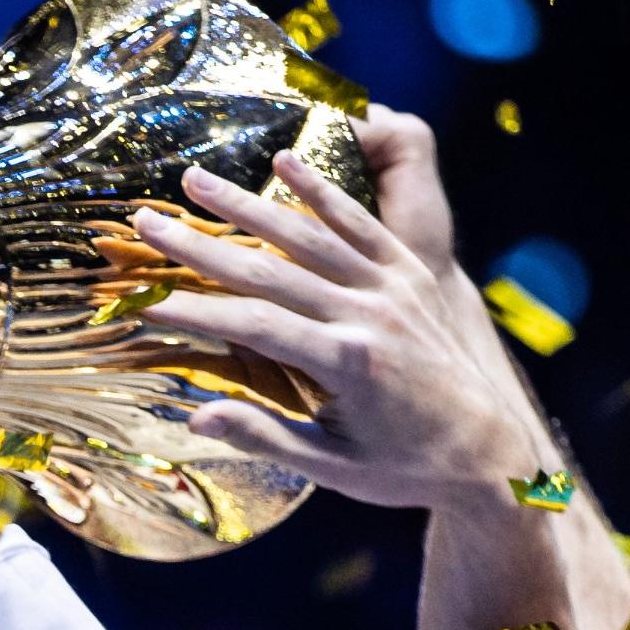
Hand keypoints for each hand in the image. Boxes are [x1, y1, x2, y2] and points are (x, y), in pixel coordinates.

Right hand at [132, 147, 559, 510]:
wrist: (487, 451)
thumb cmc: (402, 468)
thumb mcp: (330, 466)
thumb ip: (263, 437)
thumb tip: (195, 420)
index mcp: (348, 363)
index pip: (253, 326)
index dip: (193, 311)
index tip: (143, 302)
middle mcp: (370, 313)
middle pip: (270, 268)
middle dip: (201, 243)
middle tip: (147, 221)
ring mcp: (393, 286)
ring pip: (310, 233)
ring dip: (247, 202)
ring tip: (194, 178)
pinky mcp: (411, 272)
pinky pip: (361, 222)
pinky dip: (323, 190)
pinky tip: (284, 160)